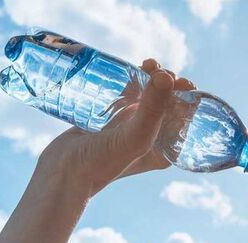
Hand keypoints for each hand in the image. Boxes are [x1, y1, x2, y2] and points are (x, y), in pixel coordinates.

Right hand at [36, 59, 195, 197]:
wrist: (61, 172)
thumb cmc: (101, 163)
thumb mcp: (135, 137)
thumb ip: (153, 109)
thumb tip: (168, 76)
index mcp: (164, 149)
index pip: (184, 119)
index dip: (186, 97)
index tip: (180, 81)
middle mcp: (150, 138)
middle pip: (167, 104)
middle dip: (168, 83)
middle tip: (159, 70)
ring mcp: (129, 126)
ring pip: (147, 96)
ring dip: (152, 78)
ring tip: (148, 64)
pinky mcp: (110, 117)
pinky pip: (127, 94)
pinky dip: (132, 80)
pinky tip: (132, 68)